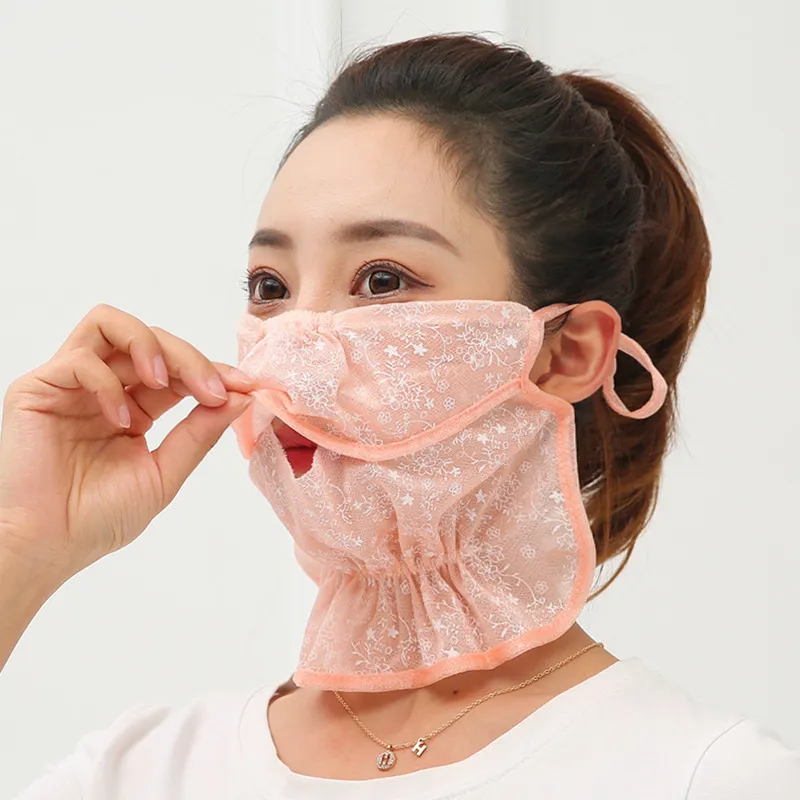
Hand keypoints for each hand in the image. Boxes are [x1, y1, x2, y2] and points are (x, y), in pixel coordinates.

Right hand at [0, 303, 253, 584]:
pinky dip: (108, 382)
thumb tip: (242, 397)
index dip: (213, 370)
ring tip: (165, 382)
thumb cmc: (99, 518)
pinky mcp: (39, 388)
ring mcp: (72, 385)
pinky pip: (80, 359)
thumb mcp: (164, 473)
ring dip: (148, 345)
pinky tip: (122, 421)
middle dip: (190, 358)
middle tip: (214, 388)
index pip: (178, 368)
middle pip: (152, 339)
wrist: (47, 547)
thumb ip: (200, 433)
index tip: (246, 385)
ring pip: (112, 324)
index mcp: (138, 408)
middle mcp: (107, 388)